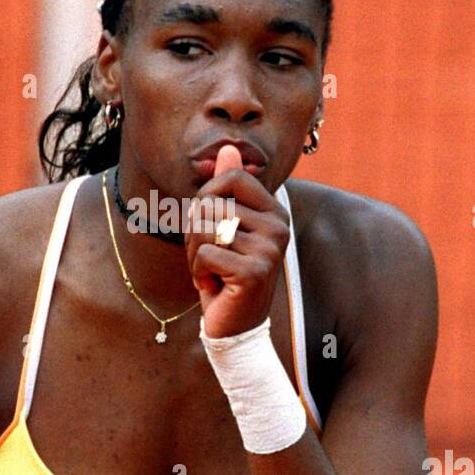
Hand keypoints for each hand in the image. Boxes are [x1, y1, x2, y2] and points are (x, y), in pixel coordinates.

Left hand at [184, 144, 289, 338]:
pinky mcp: (254, 272)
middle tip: (210, 256)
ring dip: (196, 253)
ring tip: (212, 270)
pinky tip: (214, 285)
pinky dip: (198, 272)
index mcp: (275, 210)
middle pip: (212, 203)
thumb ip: (227, 188)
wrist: (235, 325)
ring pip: (206, 228)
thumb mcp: (223, 226)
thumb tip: (226, 148)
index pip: (231, 177)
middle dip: (196, 231)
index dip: (207, 197)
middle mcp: (279, 226)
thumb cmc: (225, 271)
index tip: (210, 225)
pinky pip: (206, 254)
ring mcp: (270, 249)